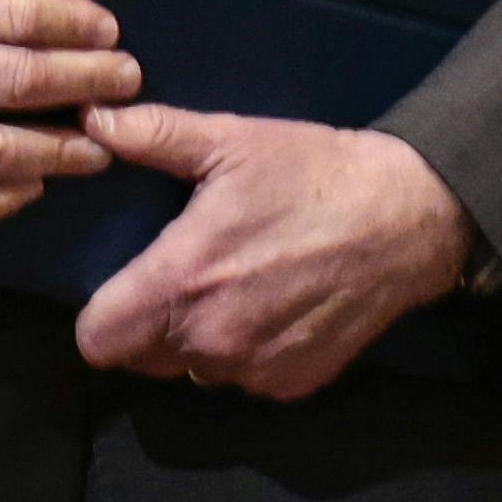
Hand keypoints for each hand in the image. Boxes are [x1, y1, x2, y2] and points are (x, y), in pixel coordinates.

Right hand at [0, 0, 138, 242]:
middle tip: (126, 82)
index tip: (110, 31)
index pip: (10, 13)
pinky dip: (2, 202)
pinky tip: (31, 185)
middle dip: (86, 83)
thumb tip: (62, 18)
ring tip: (98, 143)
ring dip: (62, 152)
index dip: (73, 24)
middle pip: (14, 83)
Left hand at [76, 111, 476, 400]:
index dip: (99, 317)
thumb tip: (92, 118)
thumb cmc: (314, 173)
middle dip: (147, 326)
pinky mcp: (293, 384)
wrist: (409, 215)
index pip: (97, 340)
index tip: (119, 288)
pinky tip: (272, 307)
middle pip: (140, 359)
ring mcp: (254, 369)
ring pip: (192, 371)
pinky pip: (244, 379)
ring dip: (197, 342)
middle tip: (180, 278)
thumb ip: (153, 135)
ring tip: (231, 288)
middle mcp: (212, 339)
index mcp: (183, 280)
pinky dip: (247, 354)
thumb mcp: (230, 140)